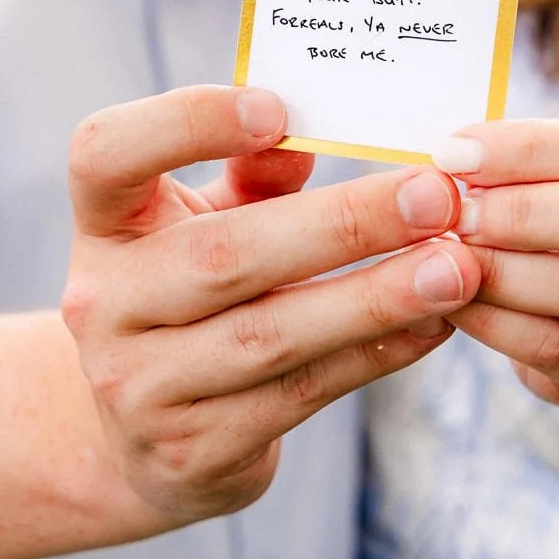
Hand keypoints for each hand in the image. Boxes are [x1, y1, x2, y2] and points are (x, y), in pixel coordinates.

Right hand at [62, 84, 479, 524]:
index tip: (277, 108)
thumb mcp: (200, 221)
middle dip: (343, 224)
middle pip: (224, 254)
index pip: (107, 153)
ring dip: (376, 298)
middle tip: (434, 196)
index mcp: (103, 223)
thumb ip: (250, 175)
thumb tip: (316, 131)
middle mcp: (104, 303)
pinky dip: (376, 355)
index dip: (186, 122)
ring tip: (455, 267)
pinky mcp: (190, 450)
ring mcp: (139, 386)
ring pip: (272, 336)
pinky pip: (301, 394)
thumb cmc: (189, 290)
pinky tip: (436, 324)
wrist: (133, 435)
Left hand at [433, 115, 558, 410]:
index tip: (455, 153)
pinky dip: (502, 327)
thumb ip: (512, 159)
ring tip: (450, 260)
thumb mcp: (555, 163)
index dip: (529, 148)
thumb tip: (447, 161)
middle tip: (458, 214)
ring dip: (510, 274)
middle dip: (525, 213)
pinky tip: (457, 306)